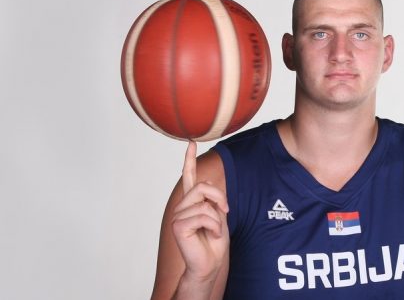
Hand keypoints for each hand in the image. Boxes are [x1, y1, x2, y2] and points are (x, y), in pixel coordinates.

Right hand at [171, 141, 229, 283]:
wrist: (211, 262)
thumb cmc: (214, 241)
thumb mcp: (219, 214)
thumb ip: (214, 199)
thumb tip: (209, 186)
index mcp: (192, 200)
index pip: (189, 176)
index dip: (189, 159)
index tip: (191, 142)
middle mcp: (182, 205)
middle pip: (204, 186)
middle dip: (220, 199)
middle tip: (225, 213)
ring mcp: (178, 215)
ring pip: (205, 203)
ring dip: (217, 219)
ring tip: (214, 231)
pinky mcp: (177, 225)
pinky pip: (203, 216)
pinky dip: (214, 226)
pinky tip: (210, 235)